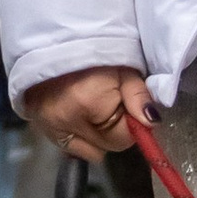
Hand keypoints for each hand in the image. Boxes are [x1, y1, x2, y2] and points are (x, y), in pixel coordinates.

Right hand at [24, 65, 153, 163]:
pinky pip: (74, 149)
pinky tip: (81, 117)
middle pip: (108, 146)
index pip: (123, 137)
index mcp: (87, 104)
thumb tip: (151, 122)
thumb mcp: (123, 69)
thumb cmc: (93, 56)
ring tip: (94, 109)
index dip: (131, 123)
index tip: (128, 105)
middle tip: (109, 102)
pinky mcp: (45, 132)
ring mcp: (51, 130)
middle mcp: (66, 123)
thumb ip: (139, 95)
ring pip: (92, 150)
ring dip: (98, 135)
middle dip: (115, 128)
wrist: (52, 47)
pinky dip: (82, 137)